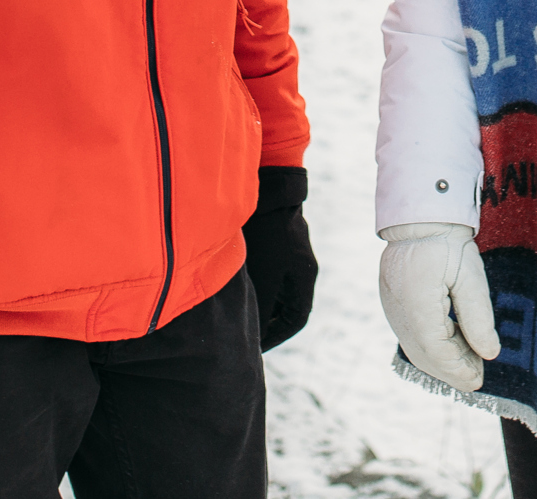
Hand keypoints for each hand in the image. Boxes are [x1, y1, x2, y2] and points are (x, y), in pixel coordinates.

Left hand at [242, 165, 318, 350]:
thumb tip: (254, 333)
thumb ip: (261, 307)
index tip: (256, 348)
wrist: (269, 189)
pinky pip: (265, 270)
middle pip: (284, 305)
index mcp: (303, 278)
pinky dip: (252, 282)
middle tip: (243, 334)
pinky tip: (232, 284)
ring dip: (257, 301)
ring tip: (233, 312)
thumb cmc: (268, 234)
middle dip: (264, 321)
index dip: (276, 337)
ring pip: (273, 287)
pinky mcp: (274, 239)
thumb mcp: (264, 276)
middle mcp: (299, 267)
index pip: (295, 320)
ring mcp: (288, 252)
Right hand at [378, 222, 499, 391]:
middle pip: (424, 354)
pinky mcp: (392, 303)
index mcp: (417, 304)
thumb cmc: (447, 243)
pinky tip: (451, 346)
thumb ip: (478, 318)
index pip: (437, 350)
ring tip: (469, 364)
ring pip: (415, 348)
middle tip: (477, 378)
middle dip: (451, 371)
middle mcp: (398, 310)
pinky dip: (431, 348)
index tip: (479, 379)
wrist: (420, 219)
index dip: (458, 369)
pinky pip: (410, 335)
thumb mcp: (471, 278)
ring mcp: (391, 308)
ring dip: (441, 362)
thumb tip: (489, 354)